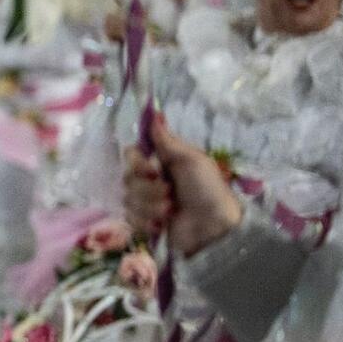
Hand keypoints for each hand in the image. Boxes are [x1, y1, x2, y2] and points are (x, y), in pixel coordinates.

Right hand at [121, 114, 241, 255]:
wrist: (215, 228)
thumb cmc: (208, 190)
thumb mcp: (192, 160)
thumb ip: (168, 140)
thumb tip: (155, 113)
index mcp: (161, 163)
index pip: (131, 155)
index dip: (136, 163)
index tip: (152, 170)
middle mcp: (151, 181)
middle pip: (127, 178)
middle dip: (148, 189)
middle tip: (170, 194)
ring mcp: (147, 203)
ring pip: (128, 200)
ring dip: (151, 206)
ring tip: (171, 211)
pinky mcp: (145, 223)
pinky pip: (130, 219)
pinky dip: (147, 222)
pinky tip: (163, 224)